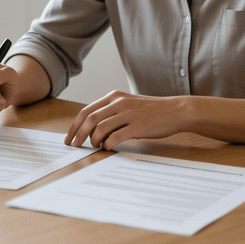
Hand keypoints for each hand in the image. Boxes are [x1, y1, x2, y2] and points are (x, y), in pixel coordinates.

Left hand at [65, 92, 189, 150]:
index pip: (86, 111)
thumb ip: (111, 113)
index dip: (74, 125)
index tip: (68, 138)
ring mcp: (129, 114)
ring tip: (96, 146)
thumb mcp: (128, 105)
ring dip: (94, 140)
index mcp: (114, 96)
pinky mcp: (138, 126)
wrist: (176, 111)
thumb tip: (92, 131)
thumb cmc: (151, 111)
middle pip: (90, 119)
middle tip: (74, 146)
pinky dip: (108, 144)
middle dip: (78, 134)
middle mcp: (119, 103)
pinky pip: (116, 137)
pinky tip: (109, 147)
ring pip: (100, 128)